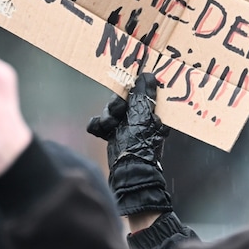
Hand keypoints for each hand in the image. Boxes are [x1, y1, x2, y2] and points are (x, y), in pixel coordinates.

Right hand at [87, 73, 172, 216]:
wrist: (127, 173)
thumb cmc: (139, 144)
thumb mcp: (142, 115)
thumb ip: (143, 95)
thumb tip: (149, 75)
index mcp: (151, 114)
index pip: (138, 93)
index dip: (129, 90)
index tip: (123, 89)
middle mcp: (139, 121)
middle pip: (120, 101)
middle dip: (115, 106)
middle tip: (117, 112)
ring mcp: (125, 130)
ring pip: (109, 112)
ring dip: (106, 117)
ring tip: (108, 126)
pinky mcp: (112, 139)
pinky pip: (100, 125)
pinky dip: (98, 126)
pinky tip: (99, 130)